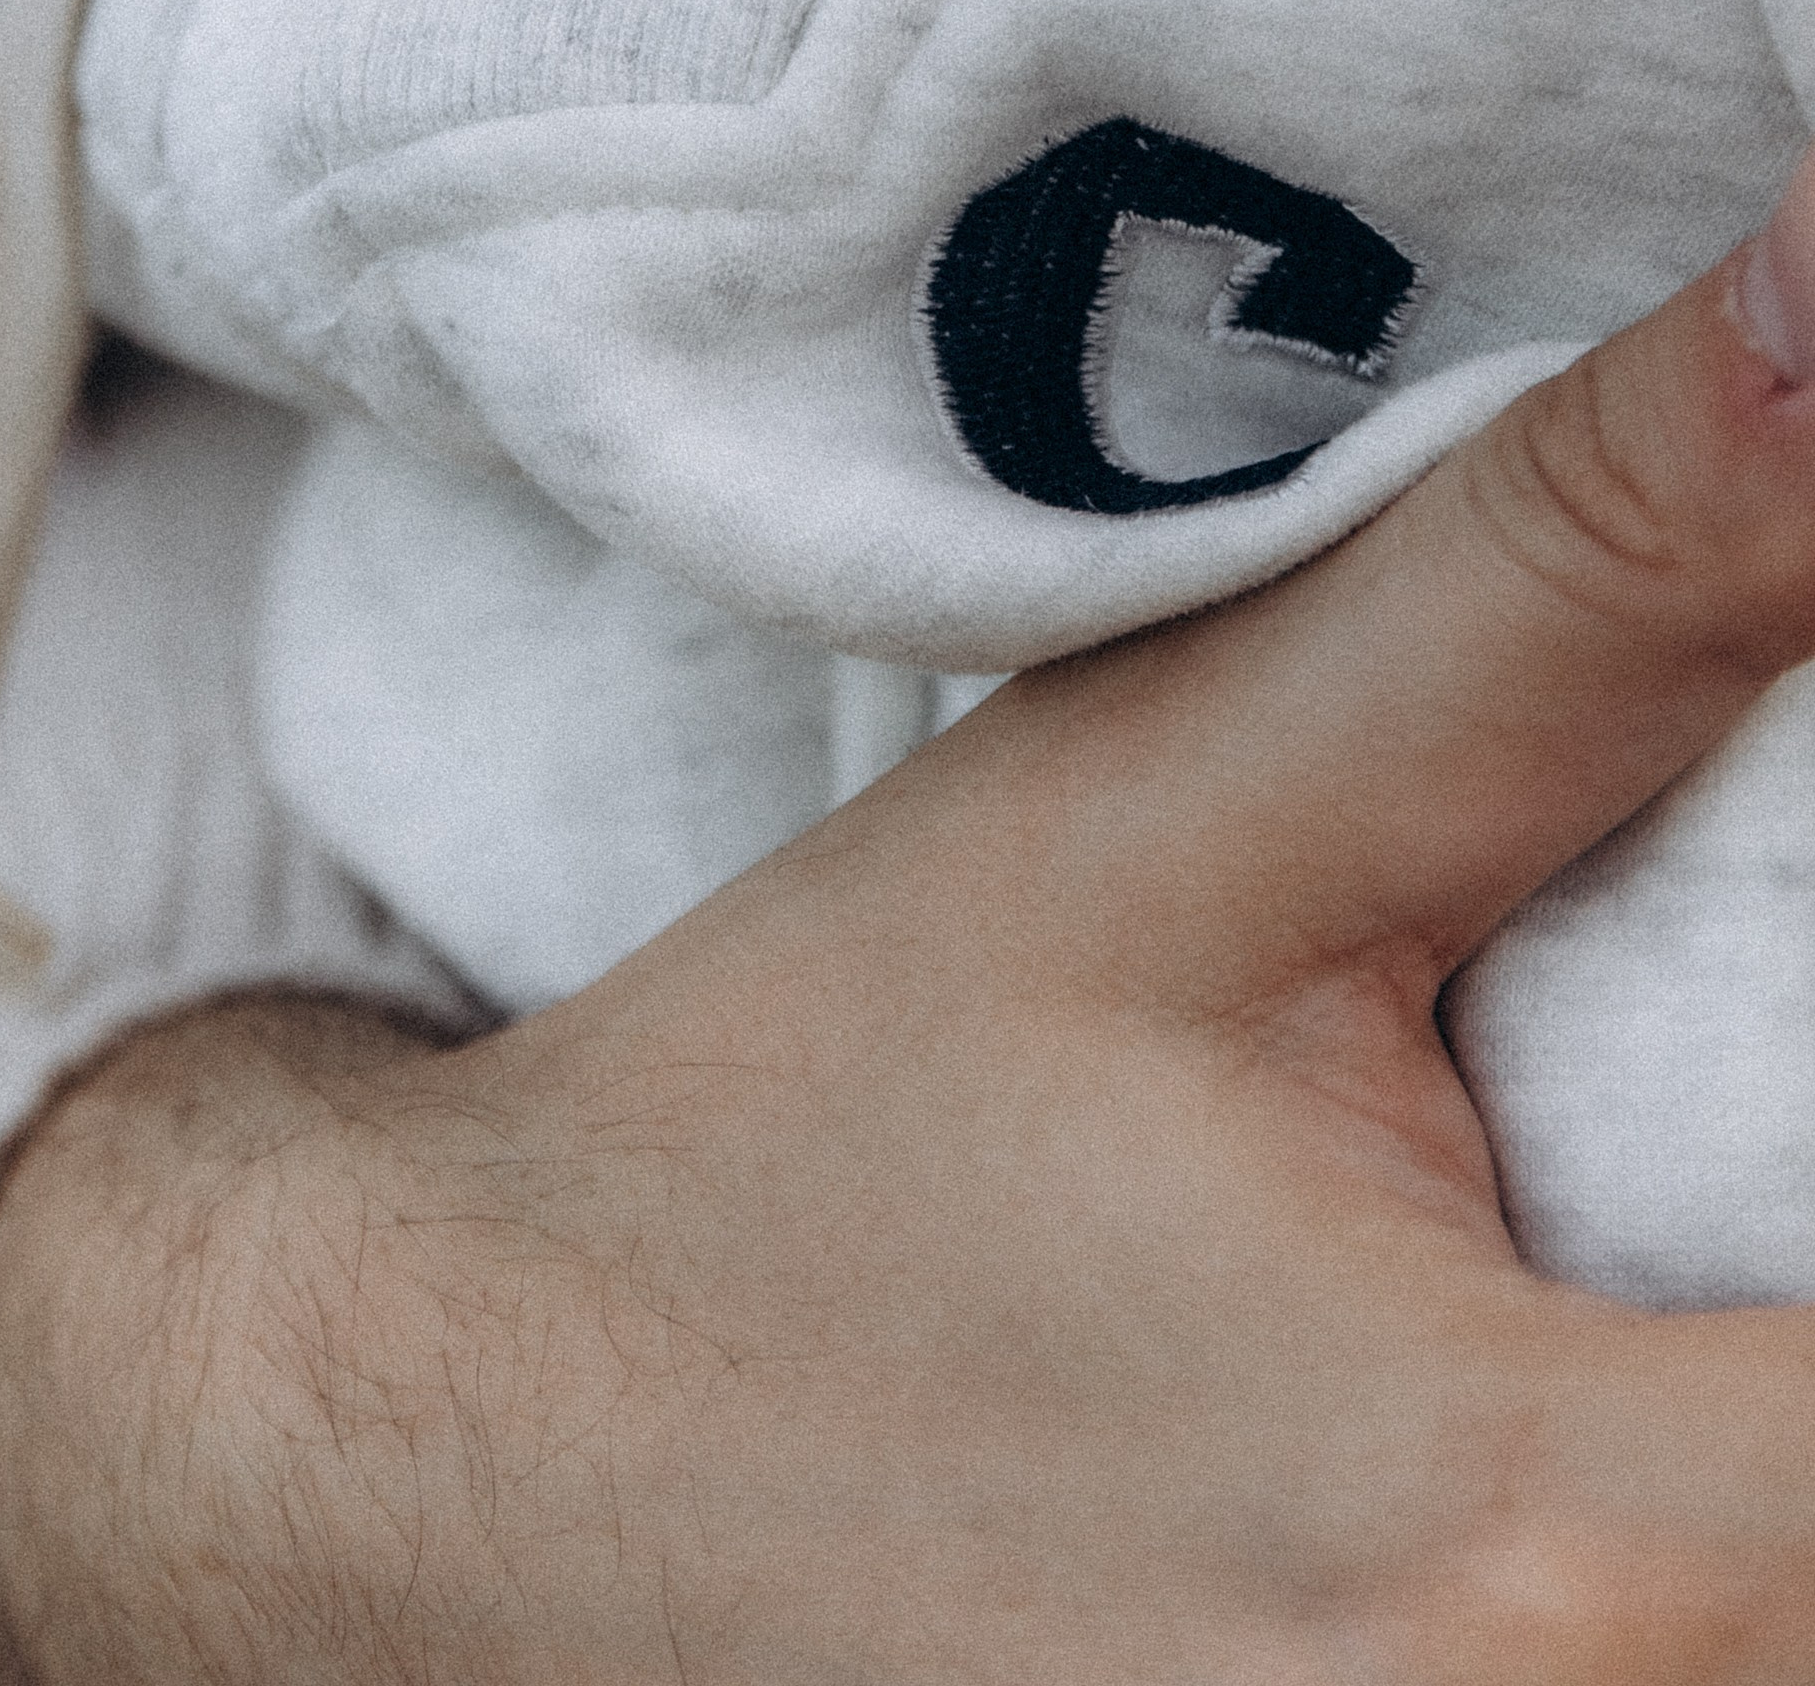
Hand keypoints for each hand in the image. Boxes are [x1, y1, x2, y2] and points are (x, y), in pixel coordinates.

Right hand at [0, 165, 1814, 1685]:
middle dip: (1797, 1250)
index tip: (1750, 977)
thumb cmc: (810, 1139)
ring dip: (1750, 1412)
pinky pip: (1675, 1666)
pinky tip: (1549, 1372)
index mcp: (1546, 1550)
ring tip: (1597, 1215)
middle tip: (1663, 1079)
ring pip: (1786, 1603)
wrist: (475, 1463)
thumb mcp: (1183, 811)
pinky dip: (1680, 1539)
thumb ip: (1593, 580)